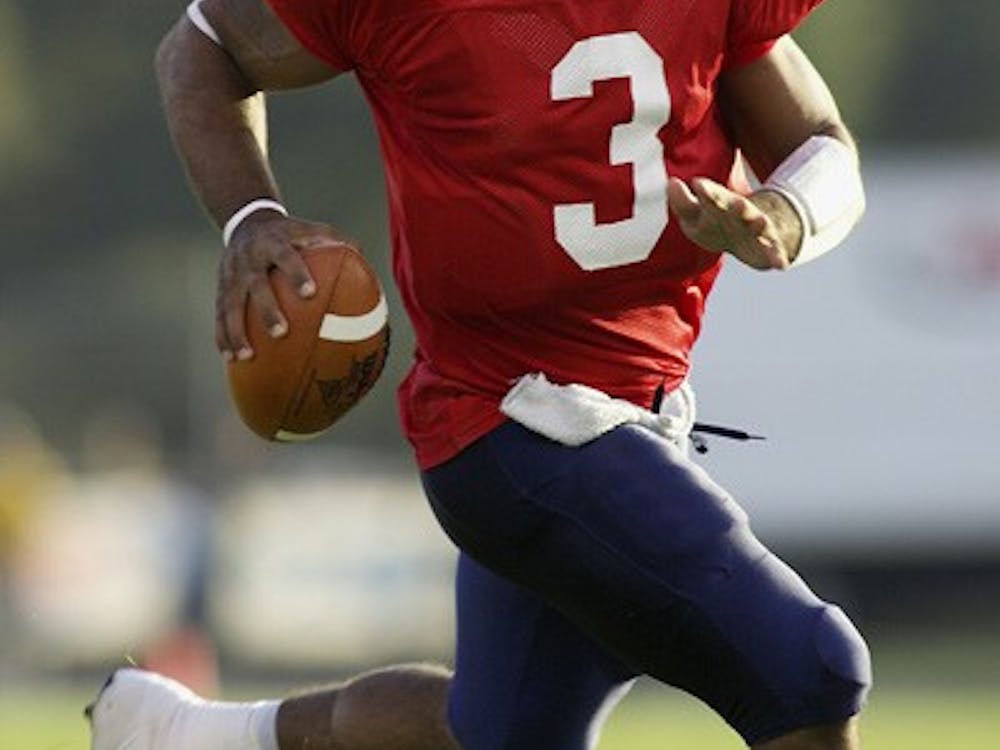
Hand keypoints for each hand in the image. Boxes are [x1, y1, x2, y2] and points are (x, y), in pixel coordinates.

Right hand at [216, 211, 346, 360]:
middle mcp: (250, 258)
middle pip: (256, 285)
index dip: (296, 273)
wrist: (246, 221)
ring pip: (231, 304)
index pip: (286, 256)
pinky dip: (223, 335)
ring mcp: (232, 274)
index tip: (309, 293)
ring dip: (236, 331)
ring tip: (247, 356)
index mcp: (275, 243)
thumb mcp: (309, 229)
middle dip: (266, 309)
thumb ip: (334, 240)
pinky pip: (219, 313)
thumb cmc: (289, 233)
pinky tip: (231, 360)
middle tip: (281, 332)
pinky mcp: (220, 287)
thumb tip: (363, 256)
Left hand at [667, 177, 801, 269]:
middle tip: (739, 202)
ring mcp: (756, 230)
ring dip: (761, 224)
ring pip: (760, 225)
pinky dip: (778, 257)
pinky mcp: (769, 248)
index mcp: (721, 205)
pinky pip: (774, 252)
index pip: (712, 196)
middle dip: (738, 205)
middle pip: (739, 208)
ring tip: (763, 222)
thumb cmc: (715, 224)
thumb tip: (671, 182)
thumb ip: (682, 201)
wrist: (748, 240)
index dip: (706, 191)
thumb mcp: (695, 215)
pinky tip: (781, 264)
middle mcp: (741, 214)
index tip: (697, 183)